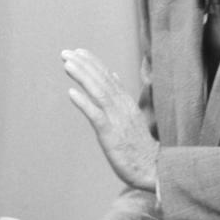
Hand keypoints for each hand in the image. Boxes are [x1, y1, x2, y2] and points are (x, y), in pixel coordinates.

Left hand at [62, 48, 158, 191]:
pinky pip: (96, 116)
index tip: (79, 51)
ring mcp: (117, 120)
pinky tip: (71, 93)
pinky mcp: (111, 135)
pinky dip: (84, 102)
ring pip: (99, 93)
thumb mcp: (132, 116)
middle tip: (66, 53)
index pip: (109, 77)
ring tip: (67, 64)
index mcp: (126, 102)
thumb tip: (114, 76)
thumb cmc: (140, 146)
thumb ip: (122, 96)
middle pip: (102, 80)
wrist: (154, 168)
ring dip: (82, 77)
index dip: (93, 63)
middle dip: (84, 65)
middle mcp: (122, 107)